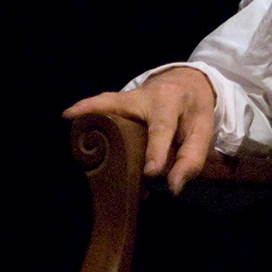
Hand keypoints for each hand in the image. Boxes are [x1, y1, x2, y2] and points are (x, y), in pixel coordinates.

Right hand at [62, 66, 216, 194]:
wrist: (186, 83)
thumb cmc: (193, 112)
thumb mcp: (202, 132)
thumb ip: (191, 160)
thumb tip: (173, 188)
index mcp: (171, 103)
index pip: (162, 128)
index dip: (156, 151)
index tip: (151, 173)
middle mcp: (146, 95)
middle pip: (125, 112)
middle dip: (111, 128)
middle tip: (94, 148)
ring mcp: (129, 96)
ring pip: (107, 104)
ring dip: (89, 113)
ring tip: (72, 124)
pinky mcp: (117, 99)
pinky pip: (100, 103)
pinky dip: (85, 109)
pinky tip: (68, 116)